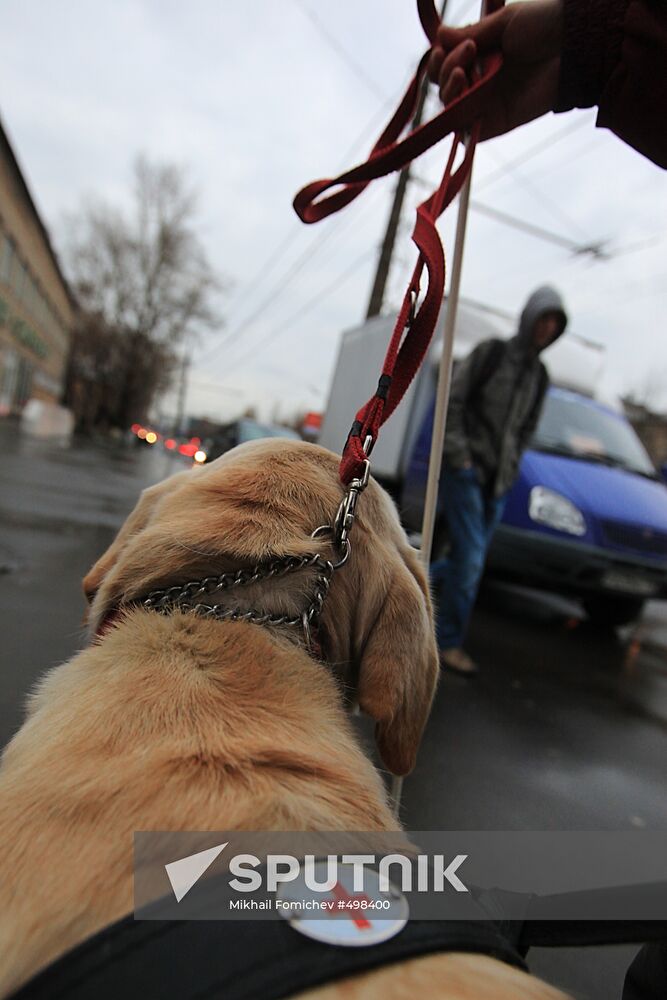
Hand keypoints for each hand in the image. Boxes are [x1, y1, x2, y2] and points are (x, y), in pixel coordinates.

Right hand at [428, 1, 562, 140]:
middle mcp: (483, 79)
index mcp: (484, 54)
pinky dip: (456, 114)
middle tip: (469, 50)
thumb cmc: (546, 25)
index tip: (444, 43)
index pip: (447, 62)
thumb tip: (438, 35)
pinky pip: (465, 129)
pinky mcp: (496, 123)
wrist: (574, 45)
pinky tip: (462, 89)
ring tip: (463, 70)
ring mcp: (488, 103)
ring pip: (449, 105)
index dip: (440, 56)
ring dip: (448, 86)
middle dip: (446, 66)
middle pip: (444, 83)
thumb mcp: (505, 21)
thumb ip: (472, 31)